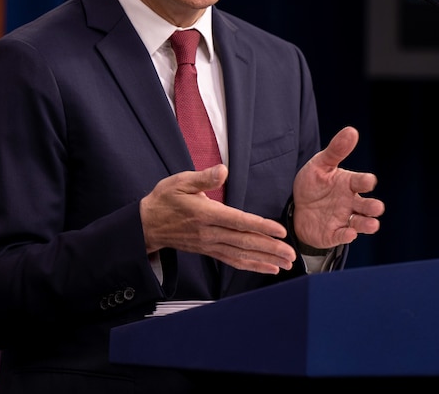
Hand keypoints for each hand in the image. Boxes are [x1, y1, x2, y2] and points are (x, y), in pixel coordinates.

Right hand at [139, 166, 295, 273]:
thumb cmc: (165, 199)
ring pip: (241, 255)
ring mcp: (209, 245)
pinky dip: (252, 265)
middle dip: (270, 248)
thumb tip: (223, 170)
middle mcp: (209, 233)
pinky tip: (268, 269)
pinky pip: (233, 261)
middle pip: (244, 242)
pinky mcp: (209, 251)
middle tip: (291, 253)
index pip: (238, 221)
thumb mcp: (180, 182)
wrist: (146, 224)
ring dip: (265, 260)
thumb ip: (204, 177)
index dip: (261, 226)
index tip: (280, 231)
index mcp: (205, 214)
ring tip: (286, 264)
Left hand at [291, 126, 384, 250]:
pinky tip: (350, 233)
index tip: (369, 182)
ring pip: (361, 223)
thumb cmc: (314, 184)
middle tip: (376, 207)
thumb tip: (352, 130)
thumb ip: (336, 150)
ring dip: (368, 224)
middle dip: (373, 207)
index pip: (363, 182)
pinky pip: (343, 236)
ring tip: (373, 224)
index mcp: (349, 184)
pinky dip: (347, 235)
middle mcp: (351, 202)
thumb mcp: (321, 165)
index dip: (366, 182)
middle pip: (367, 205)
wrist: (296, 207)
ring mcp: (344, 219)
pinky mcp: (334, 234)